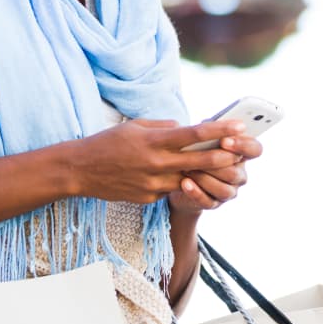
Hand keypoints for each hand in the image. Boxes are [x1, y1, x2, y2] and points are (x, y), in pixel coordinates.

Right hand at [67, 119, 247, 203]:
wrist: (81, 170)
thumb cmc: (107, 143)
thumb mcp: (135, 126)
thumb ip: (163, 127)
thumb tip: (183, 128)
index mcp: (154, 141)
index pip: (194, 134)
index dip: (220, 130)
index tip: (239, 125)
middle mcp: (156, 163)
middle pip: (200, 161)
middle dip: (225, 156)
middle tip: (241, 151)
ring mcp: (153, 183)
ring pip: (188, 178)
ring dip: (203, 172)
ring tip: (216, 165)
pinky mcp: (149, 198)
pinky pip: (170, 188)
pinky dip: (175, 181)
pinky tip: (171, 175)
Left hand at [168, 134, 262, 216]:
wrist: (181, 178)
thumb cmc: (197, 151)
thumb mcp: (204, 138)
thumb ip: (211, 132)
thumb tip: (208, 125)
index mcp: (241, 155)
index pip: (255, 149)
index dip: (243, 145)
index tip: (225, 140)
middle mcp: (239, 175)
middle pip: (235, 172)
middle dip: (215, 164)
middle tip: (198, 154)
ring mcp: (228, 191)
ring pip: (223, 189)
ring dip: (204, 178)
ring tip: (187, 168)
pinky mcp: (213, 203)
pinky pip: (207, 201)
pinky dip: (196, 192)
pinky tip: (185, 183)